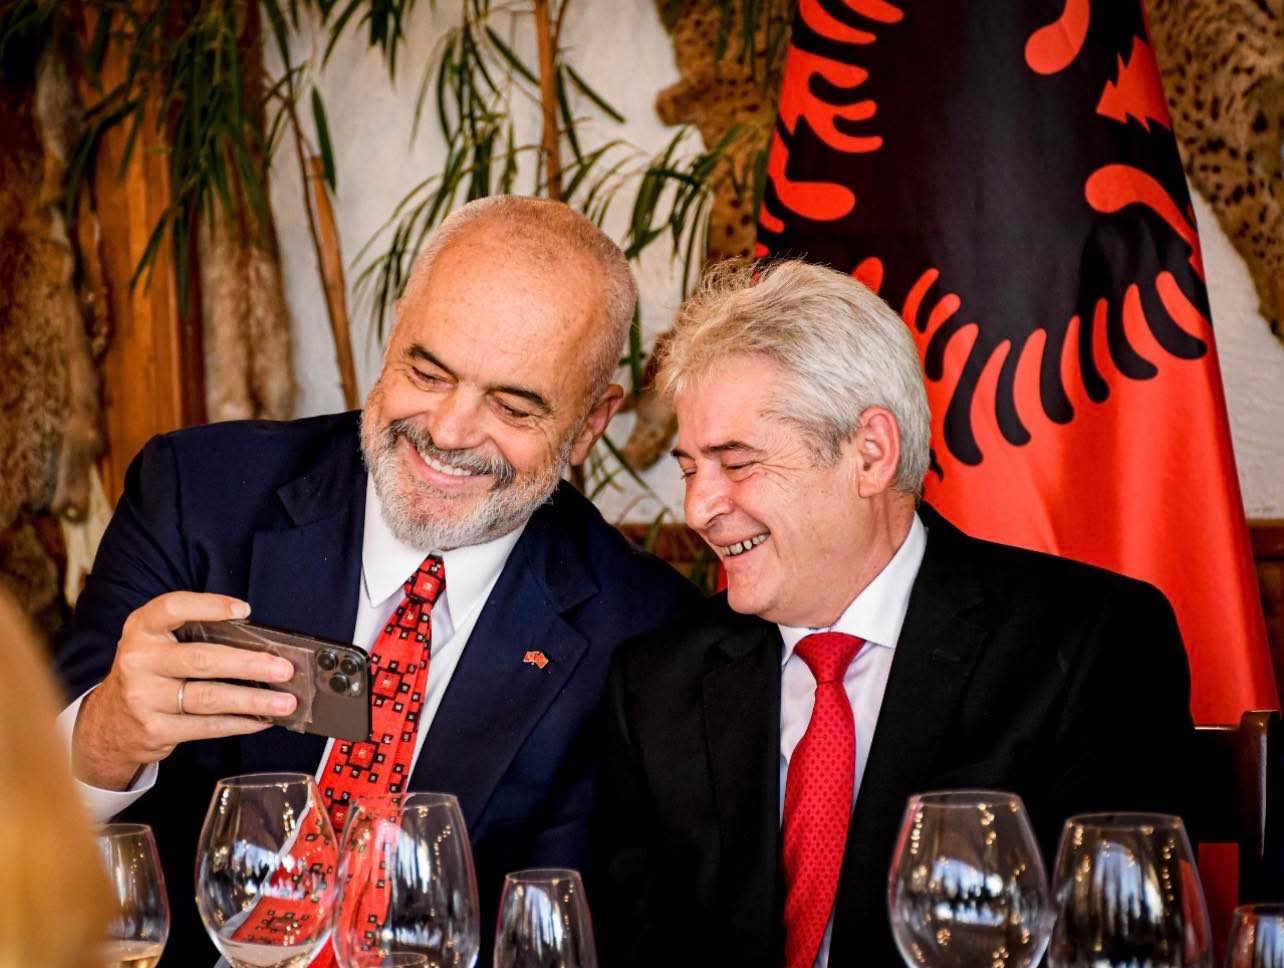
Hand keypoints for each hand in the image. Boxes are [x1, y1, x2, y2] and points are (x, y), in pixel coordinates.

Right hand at [72, 592, 298, 790]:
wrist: (109, 722)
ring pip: (209, 698)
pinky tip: (263, 719)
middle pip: (202, 660)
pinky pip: (207, 726)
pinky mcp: (155, 730)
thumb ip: (193, 635)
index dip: (209, 606)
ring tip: (286, 701)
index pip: (173, 608)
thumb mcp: (157, 644)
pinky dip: (240, 723)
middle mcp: (139, 661)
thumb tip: (259, 644)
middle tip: (284, 668)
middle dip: (249, 664)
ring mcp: (145, 698)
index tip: (245, 610)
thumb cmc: (150, 673)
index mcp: (142, 629)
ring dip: (254, 700)